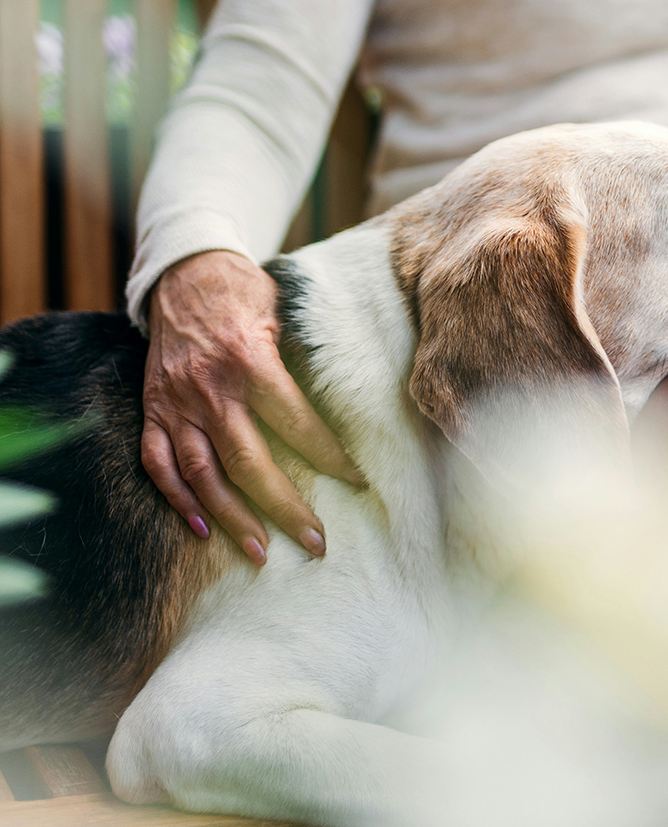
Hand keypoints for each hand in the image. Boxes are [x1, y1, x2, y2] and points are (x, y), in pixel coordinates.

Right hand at [141, 250, 360, 564]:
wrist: (183, 273)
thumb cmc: (244, 292)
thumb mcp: (283, 313)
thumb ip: (303, 360)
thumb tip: (346, 406)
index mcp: (251, 361)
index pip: (297, 423)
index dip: (329, 457)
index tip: (356, 483)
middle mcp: (210, 389)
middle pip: (249, 463)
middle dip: (285, 508)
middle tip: (315, 542)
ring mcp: (176, 403)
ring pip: (202, 474)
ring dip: (232, 518)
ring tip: (260, 553)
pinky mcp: (153, 410)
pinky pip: (158, 463)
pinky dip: (177, 500)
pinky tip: (202, 529)